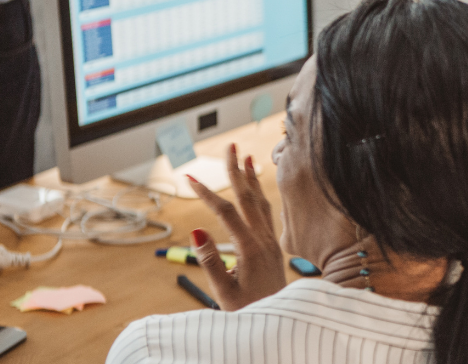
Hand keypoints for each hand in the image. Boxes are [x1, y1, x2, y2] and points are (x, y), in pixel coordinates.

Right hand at [186, 144, 286, 310]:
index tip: (189, 177)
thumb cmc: (247, 310)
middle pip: (248, 198)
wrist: (278, 321)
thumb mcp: (223, 292)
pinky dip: (260, 194)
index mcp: (250, 248)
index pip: (226, 212)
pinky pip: (267, 212)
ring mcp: (271, 241)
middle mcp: (264, 240)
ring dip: (251, 178)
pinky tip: (257, 186)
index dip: (207, 193)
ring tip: (246, 156)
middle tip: (231, 146)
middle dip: (237, 170)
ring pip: (260, 202)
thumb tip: (197, 229)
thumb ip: (210, 261)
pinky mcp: (274, 245)